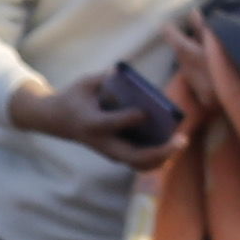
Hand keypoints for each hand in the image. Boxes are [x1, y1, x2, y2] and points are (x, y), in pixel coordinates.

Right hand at [12, 76, 181, 171]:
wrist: (57, 120)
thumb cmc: (75, 97)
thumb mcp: (85, 82)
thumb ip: (107, 78)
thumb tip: (130, 75)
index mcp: (92, 122)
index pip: (112, 124)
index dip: (129, 119)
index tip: (146, 111)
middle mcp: (102, 142)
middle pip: (134, 156)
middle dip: (160, 151)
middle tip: (181, 139)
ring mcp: (110, 152)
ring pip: (140, 165)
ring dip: (163, 158)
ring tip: (179, 142)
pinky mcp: (116, 155)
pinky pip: (140, 164)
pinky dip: (158, 158)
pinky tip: (172, 145)